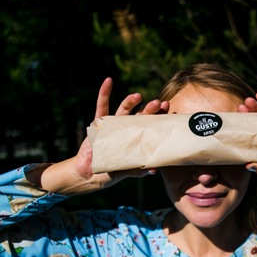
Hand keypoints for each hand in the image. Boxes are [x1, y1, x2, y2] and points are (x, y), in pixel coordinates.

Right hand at [30, 78, 165, 194]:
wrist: (88, 175)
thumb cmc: (109, 172)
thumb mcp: (125, 171)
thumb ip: (137, 169)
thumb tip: (154, 170)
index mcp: (135, 140)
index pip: (149, 128)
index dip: (158, 120)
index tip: (168, 113)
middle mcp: (126, 130)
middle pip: (140, 116)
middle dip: (149, 109)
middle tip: (159, 103)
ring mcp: (112, 125)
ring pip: (124, 110)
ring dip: (131, 101)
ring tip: (138, 95)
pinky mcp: (98, 124)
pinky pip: (101, 106)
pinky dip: (104, 93)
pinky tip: (109, 81)